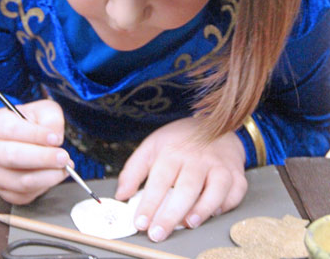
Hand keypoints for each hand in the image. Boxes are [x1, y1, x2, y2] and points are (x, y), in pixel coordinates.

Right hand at [0, 100, 69, 204]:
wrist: (10, 142)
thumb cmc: (26, 126)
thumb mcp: (39, 112)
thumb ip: (49, 118)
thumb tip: (55, 138)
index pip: (11, 130)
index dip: (35, 135)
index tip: (54, 138)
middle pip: (12, 157)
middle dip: (42, 158)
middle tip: (63, 157)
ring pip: (20, 181)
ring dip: (47, 176)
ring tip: (64, 169)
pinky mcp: (4, 192)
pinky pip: (24, 195)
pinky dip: (43, 187)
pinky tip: (52, 176)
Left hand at [115, 117, 246, 242]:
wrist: (213, 125)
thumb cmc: (179, 141)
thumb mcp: (151, 147)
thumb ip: (134, 170)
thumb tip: (121, 195)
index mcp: (172, 152)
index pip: (159, 181)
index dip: (149, 203)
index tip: (139, 222)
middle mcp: (196, 159)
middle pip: (185, 189)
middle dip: (171, 214)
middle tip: (158, 233)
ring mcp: (219, 167)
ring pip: (213, 191)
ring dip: (201, 210)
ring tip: (186, 225)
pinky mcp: (236, 175)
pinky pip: (234, 194)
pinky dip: (225, 206)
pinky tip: (213, 214)